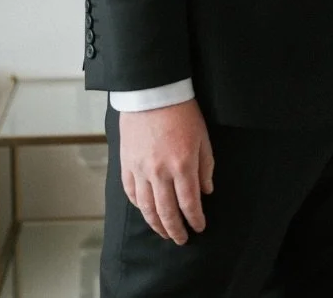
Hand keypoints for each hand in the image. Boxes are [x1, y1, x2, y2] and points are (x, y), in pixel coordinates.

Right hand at [118, 98, 213, 244]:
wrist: (152, 93)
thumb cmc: (182, 112)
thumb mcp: (203, 137)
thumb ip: (205, 167)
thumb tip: (206, 191)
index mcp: (182, 164)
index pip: (189, 203)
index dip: (195, 219)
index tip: (199, 227)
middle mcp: (160, 172)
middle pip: (167, 212)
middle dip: (175, 230)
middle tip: (182, 239)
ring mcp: (140, 170)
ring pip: (147, 208)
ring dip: (156, 224)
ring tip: (164, 233)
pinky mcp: (126, 165)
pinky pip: (131, 193)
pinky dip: (139, 206)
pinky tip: (147, 211)